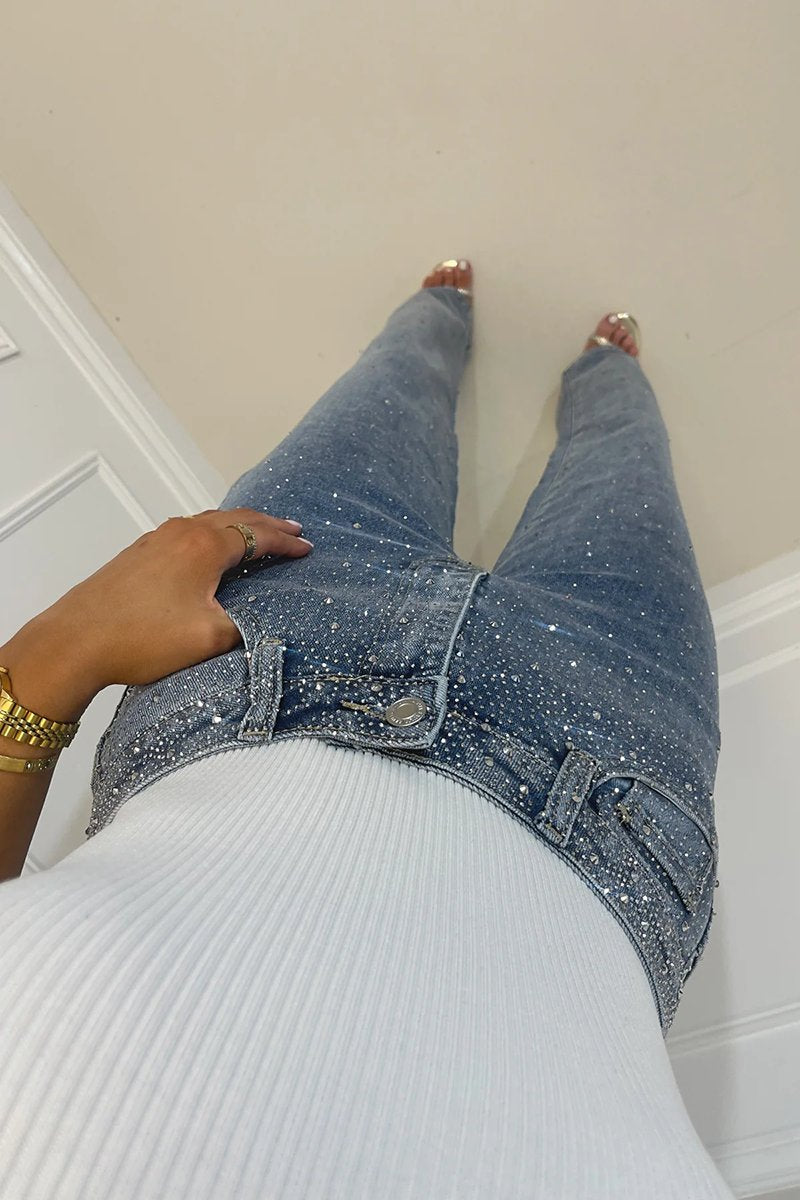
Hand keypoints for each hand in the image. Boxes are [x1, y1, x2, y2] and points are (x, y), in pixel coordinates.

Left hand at [2, 509, 310, 715]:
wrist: (76, 641)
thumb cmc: (140, 638)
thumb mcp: (207, 638)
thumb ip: (244, 627)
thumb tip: (262, 624)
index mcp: (204, 546)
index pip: (258, 537)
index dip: (286, 543)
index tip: (307, 548)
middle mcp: (182, 533)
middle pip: (235, 519)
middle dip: (267, 525)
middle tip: (292, 529)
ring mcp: (158, 540)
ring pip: (209, 522)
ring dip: (238, 526)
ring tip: (258, 533)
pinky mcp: (140, 553)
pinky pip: (187, 532)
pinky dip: (211, 533)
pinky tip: (210, 548)